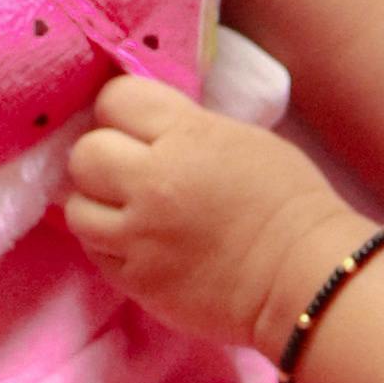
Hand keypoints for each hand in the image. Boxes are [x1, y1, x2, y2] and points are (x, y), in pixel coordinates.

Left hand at [64, 73, 359, 359]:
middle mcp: (154, 182)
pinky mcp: (137, 281)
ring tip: (127, 213)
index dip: (121, 112)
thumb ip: (186, 129)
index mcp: (187, 136)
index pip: (115, 100)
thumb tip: (144, 128)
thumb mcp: (241, 139)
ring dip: (97, 207)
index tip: (135, 128)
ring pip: (76, 208)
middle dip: (102, 160)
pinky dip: (109, 246)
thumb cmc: (289, 203)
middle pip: (85, 154)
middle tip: (128, 174)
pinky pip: (95, 253)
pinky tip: (139, 245)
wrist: (306, 278)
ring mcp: (140, 236)